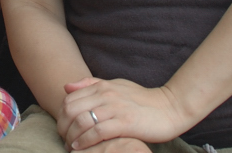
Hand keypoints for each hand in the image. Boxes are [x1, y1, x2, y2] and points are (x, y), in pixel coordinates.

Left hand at [57, 77, 189, 150]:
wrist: (170, 108)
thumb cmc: (142, 99)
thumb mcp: (116, 86)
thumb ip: (92, 85)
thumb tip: (66, 87)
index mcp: (102, 86)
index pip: (69, 99)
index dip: (61, 115)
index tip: (63, 128)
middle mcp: (106, 95)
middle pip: (71, 110)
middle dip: (63, 127)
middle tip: (64, 139)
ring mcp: (115, 109)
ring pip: (82, 121)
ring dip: (71, 137)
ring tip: (71, 147)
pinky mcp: (125, 123)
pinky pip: (98, 132)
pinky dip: (85, 142)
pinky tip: (80, 149)